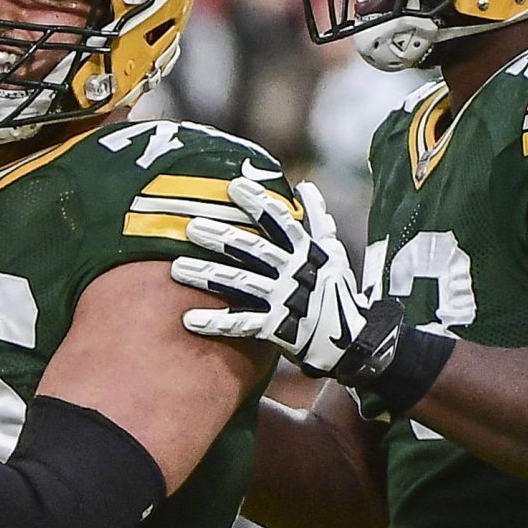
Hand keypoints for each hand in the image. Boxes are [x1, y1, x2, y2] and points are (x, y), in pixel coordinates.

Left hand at [171, 173, 404, 381]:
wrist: (351, 341)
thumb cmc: (336, 291)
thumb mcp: (333, 252)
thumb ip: (317, 220)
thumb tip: (305, 187)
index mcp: (306, 252)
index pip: (280, 221)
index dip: (258, 202)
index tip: (234, 186)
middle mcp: (293, 272)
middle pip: (254, 250)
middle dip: (222, 238)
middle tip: (191, 227)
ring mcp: (283, 300)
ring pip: (241, 284)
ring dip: (207, 276)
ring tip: (175, 268)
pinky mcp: (276, 328)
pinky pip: (242, 324)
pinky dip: (216, 323)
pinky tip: (188, 320)